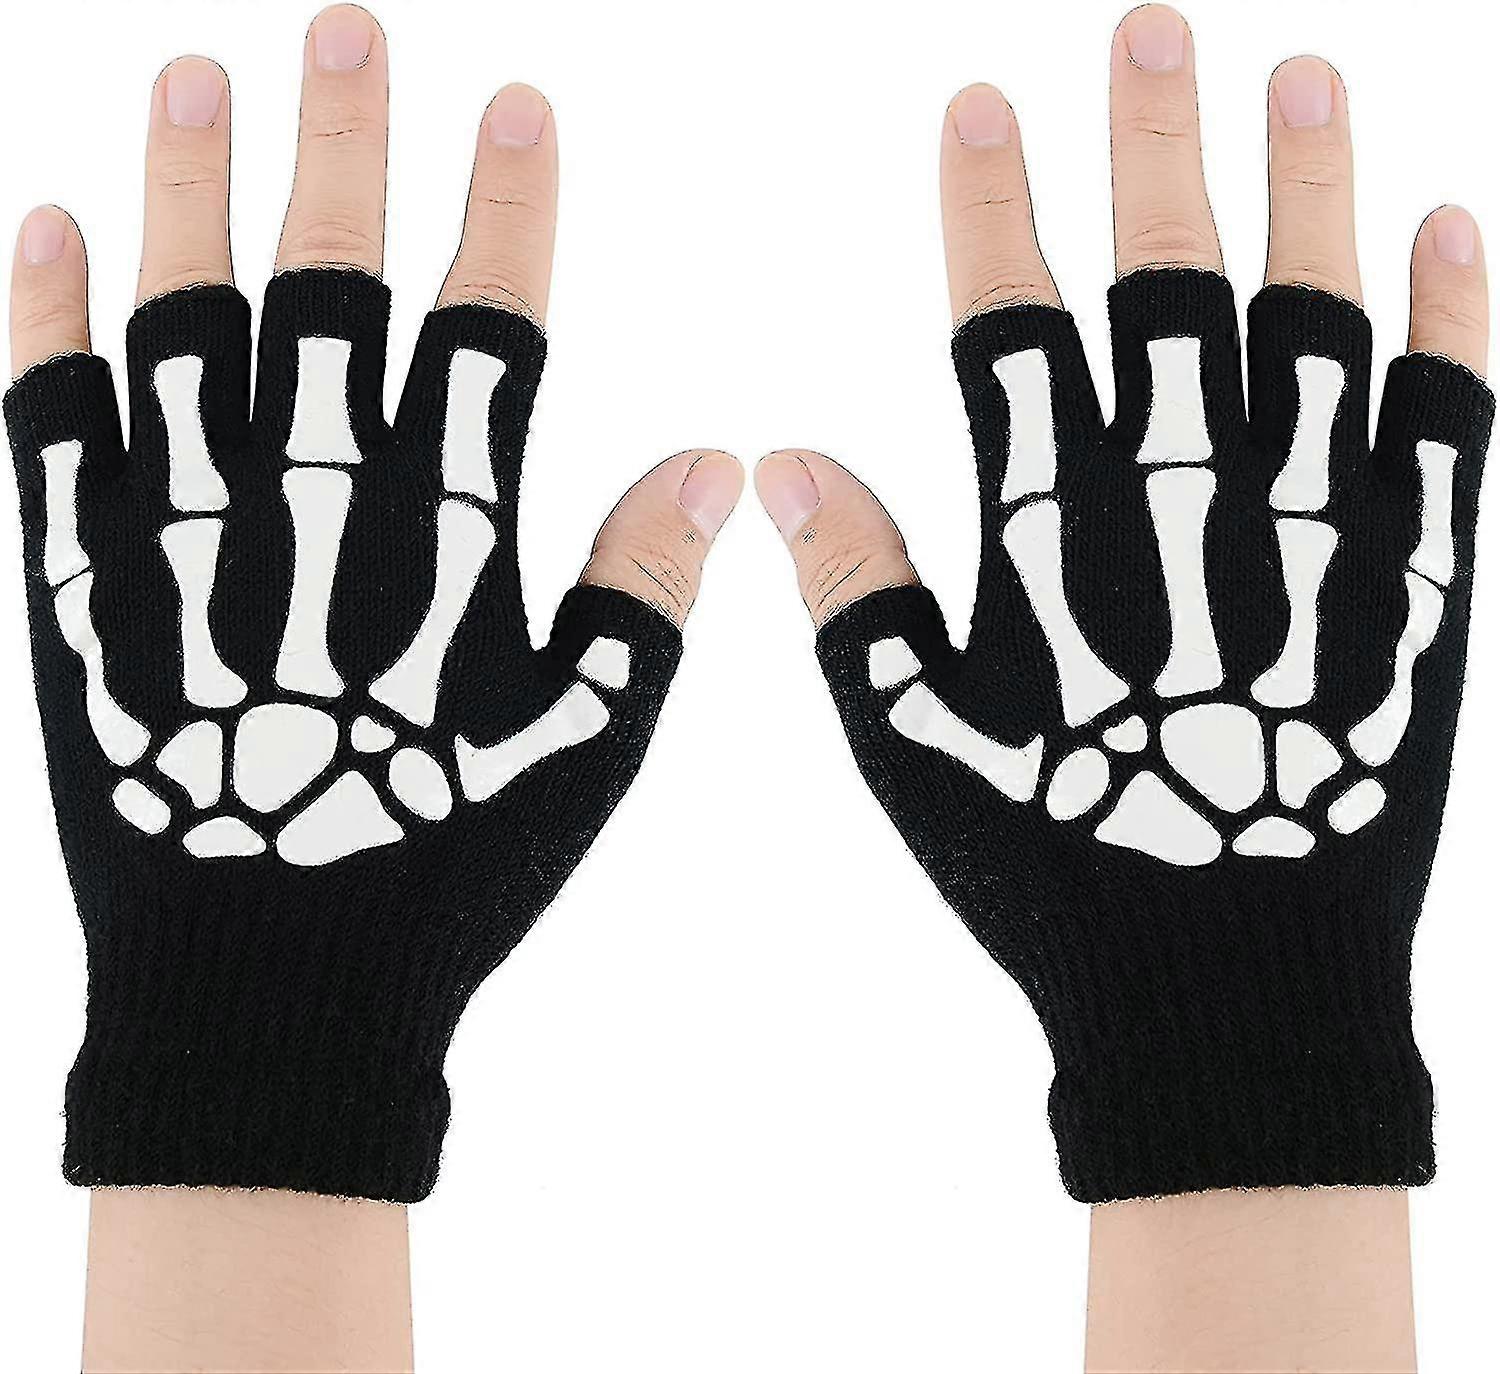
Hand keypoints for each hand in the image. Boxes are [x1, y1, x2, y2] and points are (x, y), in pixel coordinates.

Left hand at [6, 4, 742, 1207]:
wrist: (263, 1003)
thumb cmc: (439, 881)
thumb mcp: (578, 759)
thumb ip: (641, 603)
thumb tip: (716, 460)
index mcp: (437, 561)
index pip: (480, 347)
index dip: (504, 221)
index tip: (516, 106)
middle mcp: (304, 528)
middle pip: (325, 303)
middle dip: (343, 156)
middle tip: (345, 23)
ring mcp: (178, 557)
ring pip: (180, 339)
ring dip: (185, 198)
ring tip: (193, 73)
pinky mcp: (77, 602)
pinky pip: (50, 443)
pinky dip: (40, 334)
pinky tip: (41, 231)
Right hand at [755, 7, 1488, 1204]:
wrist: (1232, 1002)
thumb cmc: (1055, 879)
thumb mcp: (918, 755)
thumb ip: (855, 599)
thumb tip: (783, 459)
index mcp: (1058, 557)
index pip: (1017, 345)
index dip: (995, 221)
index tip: (981, 109)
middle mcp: (1192, 523)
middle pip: (1175, 301)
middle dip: (1156, 155)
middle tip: (1152, 28)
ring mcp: (1318, 551)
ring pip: (1318, 337)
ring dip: (1311, 197)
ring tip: (1302, 75)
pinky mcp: (1418, 597)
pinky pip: (1448, 436)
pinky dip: (1454, 329)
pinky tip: (1449, 228)